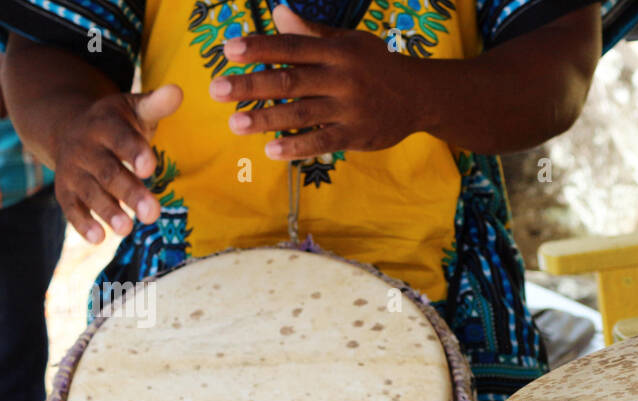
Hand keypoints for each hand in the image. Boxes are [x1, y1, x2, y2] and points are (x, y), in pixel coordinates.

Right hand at [52, 85, 182, 243]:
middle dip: (129, 192)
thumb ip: (155, 104)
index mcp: (104, 124)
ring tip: (127, 229)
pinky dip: (82, 223)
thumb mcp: (133, 108)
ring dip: (107, 211)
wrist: (68, 127)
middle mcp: (85, 147)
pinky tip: (99, 239)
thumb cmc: (116, 122)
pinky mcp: (66, 190)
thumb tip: (178, 91)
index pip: (119, 138)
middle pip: (108, 171)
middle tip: (153, 214)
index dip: (133, 152)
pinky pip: (71, 207)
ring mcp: (73, 170)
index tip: (150, 167)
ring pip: (90, 192)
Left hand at [210, 5, 421, 158]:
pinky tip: (271, 150)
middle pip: (291, 81)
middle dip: (252, 85)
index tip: (228, 50)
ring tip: (234, 124)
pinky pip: (323, 141)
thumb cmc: (376, 65)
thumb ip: (310, 33)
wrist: (420, 96)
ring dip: (266, 119)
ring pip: (302, 113)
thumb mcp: (349, 42)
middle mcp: (341, 78)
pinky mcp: (357, 135)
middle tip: (217, 89)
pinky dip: (297, 146)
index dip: (260, 48)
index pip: (292, 48)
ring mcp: (349, 108)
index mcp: (336, 52)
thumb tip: (277, 12)